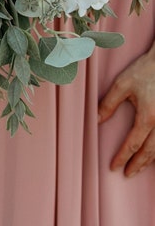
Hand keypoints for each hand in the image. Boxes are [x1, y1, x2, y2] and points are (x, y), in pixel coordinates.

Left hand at [99, 46, 154, 176]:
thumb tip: (96, 121)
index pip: (134, 143)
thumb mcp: (121, 85)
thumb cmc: (143, 71)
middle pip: (151, 151)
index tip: (114, 167)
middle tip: (127, 174)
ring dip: (151, 160)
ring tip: (139, 168)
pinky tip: (153, 154)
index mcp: (148, 116)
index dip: (123, 157)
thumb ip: (108, 104)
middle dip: (138, 164)